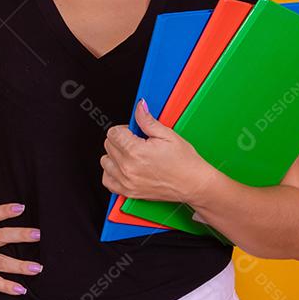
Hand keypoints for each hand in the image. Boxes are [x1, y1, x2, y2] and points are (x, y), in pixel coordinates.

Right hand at [0, 203, 42, 296]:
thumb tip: (24, 231)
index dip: (5, 210)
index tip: (21, 207)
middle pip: (0, 236)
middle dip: (20, 235)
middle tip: (38, 234)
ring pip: (0, 262)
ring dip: (20, 265)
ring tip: (37, 268)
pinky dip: (8, 286)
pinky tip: (21, 289)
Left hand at [100, 98, 217, 204]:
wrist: (194, 184)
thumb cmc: (185, 162)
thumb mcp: (167, 135)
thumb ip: (147, 121)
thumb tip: (139, 107)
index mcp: (136, 151)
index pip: (113, 133)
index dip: (124, 129)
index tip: (133, 132)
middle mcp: (128, 168)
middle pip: (108, 145)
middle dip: (120, 140)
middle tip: (136, 142)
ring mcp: (127, 182)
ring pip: (105, 161)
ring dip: (115, 156)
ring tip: (131, 155)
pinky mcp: (128, 192)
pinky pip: (107, 180)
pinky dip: (112, 173)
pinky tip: (124, 167)